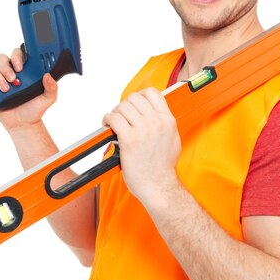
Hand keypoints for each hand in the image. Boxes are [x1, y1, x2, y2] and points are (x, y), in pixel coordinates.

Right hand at [0, 47, 57, 130]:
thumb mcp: (47, 99)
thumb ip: (52, 88)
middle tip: (13, 79)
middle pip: (2, 59)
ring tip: (6, 89)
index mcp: (25, 71)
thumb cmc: (34, 109)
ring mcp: (0, 80)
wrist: (23, 124)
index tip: (20, 67)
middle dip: (6, 67)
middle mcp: (11, 72)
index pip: (18, 54)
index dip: (17, 57)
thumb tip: (48, 76)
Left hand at [102, 87, 180, 206]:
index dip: (140, 95)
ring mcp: (143, 130)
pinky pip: (114, 119)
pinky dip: (107, 120)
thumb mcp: (172, 138)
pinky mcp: (129, 139)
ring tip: (114, 121)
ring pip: (122, 107)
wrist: (159, 186)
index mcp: (168, 120)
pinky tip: (108, 125)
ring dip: (115, 112)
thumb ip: (163, 123)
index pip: (152, 93)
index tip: (134, 103)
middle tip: (122, 115)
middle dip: (125, 105)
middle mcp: (156, 122)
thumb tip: (152, 112)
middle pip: (134, 98)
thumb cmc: (163, 167)